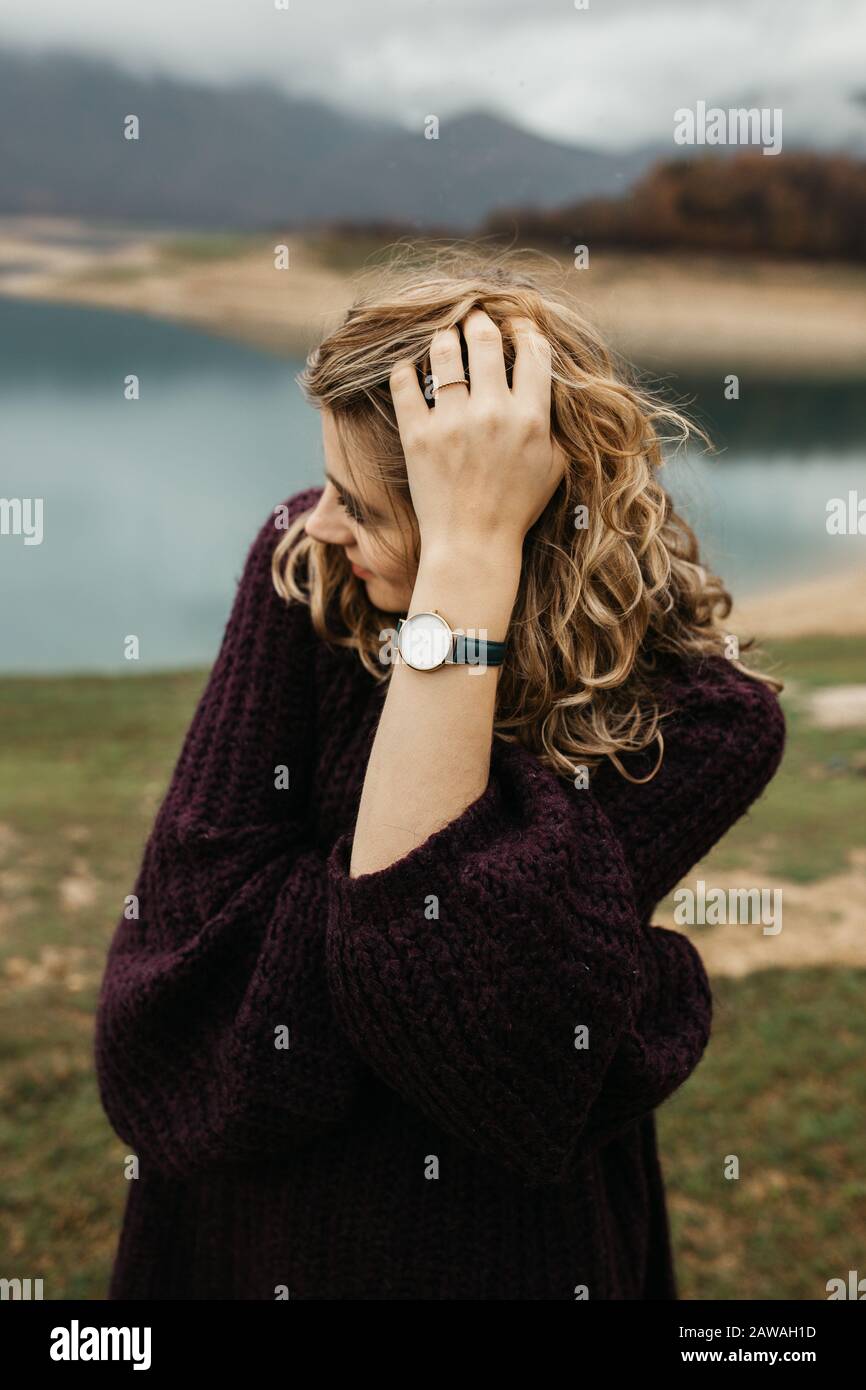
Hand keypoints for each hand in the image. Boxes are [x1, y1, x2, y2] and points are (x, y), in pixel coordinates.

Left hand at [389, 309, 566, 558]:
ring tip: (444, 337)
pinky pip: (404, 383)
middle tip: (473, 318)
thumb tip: (546, 380)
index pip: (533, 349)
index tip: (515, 327)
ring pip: (444, 351)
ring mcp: (452, 423)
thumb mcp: (554, 465)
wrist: (472, 544)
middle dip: (479, 320)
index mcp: (531, 418)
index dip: (524, 329)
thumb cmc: (516, 507)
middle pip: (485, 338)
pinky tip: (410, 366)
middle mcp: (492, 413)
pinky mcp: (418, 435)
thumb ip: (554, 421)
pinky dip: (405, 368)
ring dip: (444, 336)